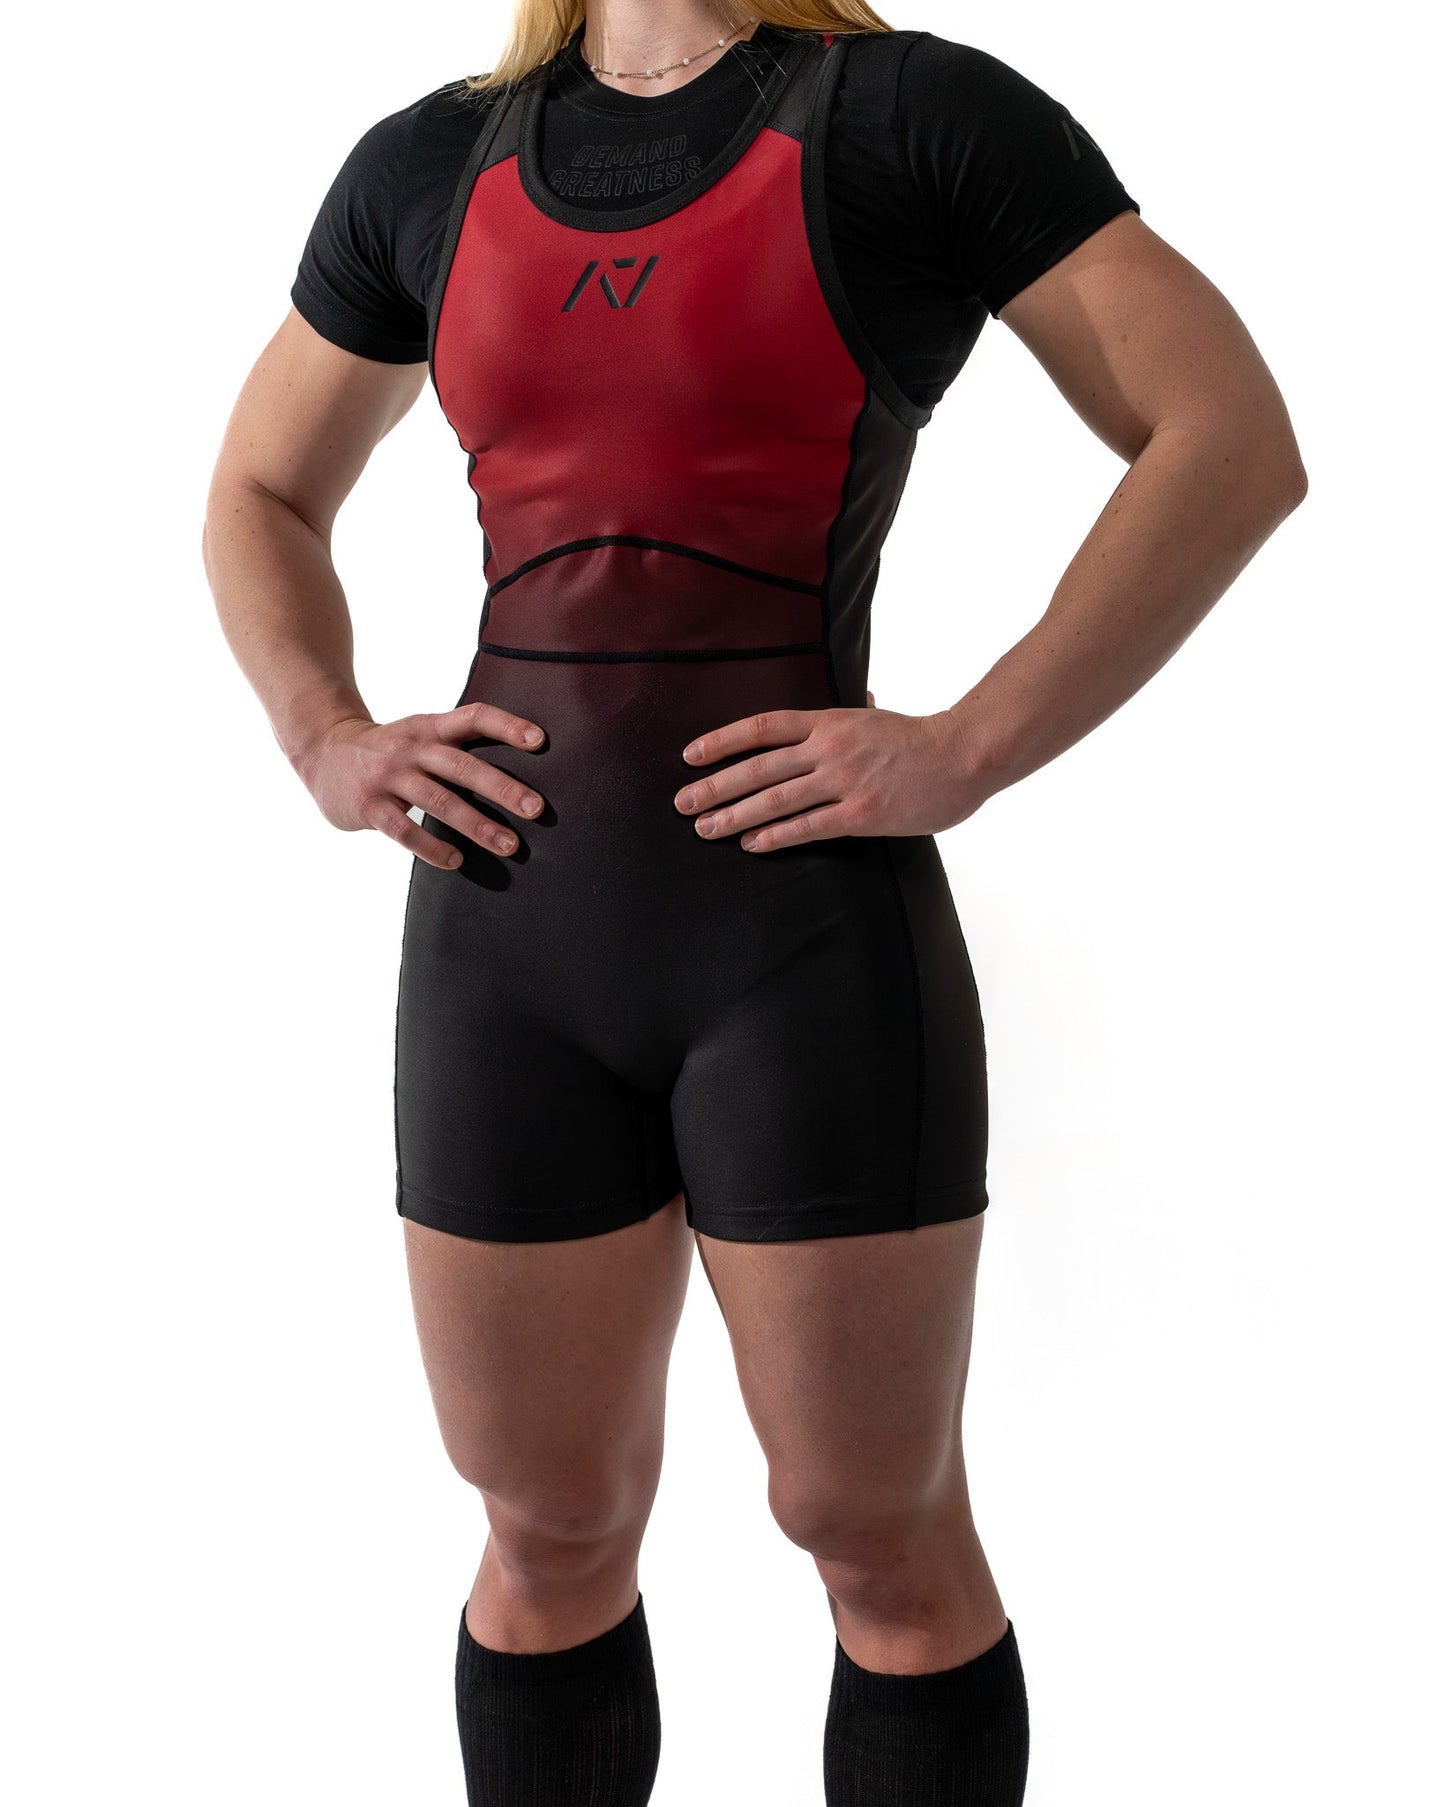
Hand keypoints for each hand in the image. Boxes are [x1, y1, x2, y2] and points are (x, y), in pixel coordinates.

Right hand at [296, 702, 548, 870]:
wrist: (322, 751)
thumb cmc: (391, 750)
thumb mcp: (421, 735)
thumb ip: (457, 747)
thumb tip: (517, 775)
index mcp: (430, 727)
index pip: (474, 717)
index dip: (507, 726)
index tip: (541, 741)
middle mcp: (412, 748)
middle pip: (463, 766)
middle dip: (503, 788)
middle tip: (537, 809)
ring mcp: (389, 777)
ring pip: (439, 801)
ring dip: (477, 825)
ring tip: (509, 846)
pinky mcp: (370, 806)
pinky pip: (404, 830)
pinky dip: (432, 848)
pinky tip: (456, 862)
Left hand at [673, 692, 978, 851]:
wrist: (964, 755)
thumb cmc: (923, 738)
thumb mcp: (878, 718)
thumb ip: (856, 714)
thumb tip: (856, 700)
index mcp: (830, 721)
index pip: (762, 727)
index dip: (722, 741)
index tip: (690, 756)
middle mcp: (829, 748)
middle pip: (758, 767)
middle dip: (715, 786)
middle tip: (683, 802)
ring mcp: (844, 781)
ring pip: (775, 799)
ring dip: (735, 816)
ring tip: (705, 829)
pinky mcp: (861, 814)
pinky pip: (808, 827)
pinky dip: (776, 836)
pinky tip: (752, 845)